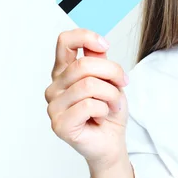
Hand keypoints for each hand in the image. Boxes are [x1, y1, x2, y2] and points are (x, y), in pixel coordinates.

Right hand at [45, 29, 129, 169]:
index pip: (64, 42)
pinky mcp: (59, 124)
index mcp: (64, 72)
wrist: (112, 141)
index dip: (85, 37)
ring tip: (113, 104)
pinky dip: (104, 109)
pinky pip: (88, 105)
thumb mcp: (109, 80)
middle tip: (124, 84)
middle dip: (112, 73)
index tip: (105, 45)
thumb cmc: (109, 110)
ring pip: (88, 85)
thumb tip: (97, 45)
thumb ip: (99, 61)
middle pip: (84, 65)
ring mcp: (54, 106)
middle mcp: (55, 87)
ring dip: (111, 95)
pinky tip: (101, 116)